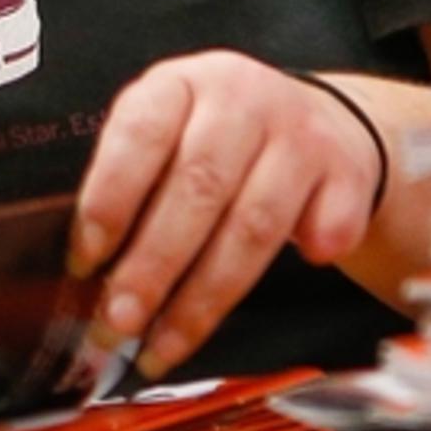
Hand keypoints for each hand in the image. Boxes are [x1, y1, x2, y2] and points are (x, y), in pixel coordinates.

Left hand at [68, 54, 386, 380]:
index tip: (85, 261)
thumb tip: (84, 278)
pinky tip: (288, 281)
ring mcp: (299, 132)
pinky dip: (310, 256)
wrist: (318, 123)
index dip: (110, 199)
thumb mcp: (165, 141)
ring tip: (161, 346)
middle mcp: (241, 97)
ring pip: (254, 223)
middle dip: (152, 267)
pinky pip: (329, 226)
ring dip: (204, 297)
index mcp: (180, 84)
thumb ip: (129, 192)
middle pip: (198, 187)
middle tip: (118, 323)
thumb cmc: (216, 144)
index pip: (140, 133)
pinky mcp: (347, 170)